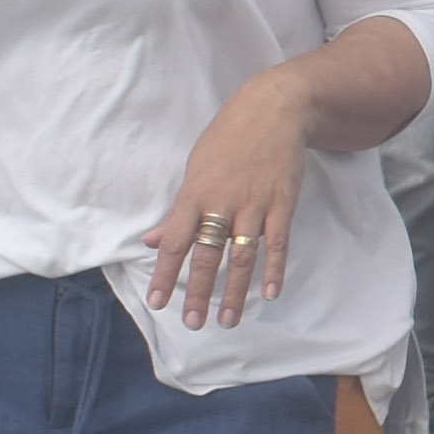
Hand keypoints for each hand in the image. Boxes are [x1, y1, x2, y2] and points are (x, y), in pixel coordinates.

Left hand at [141, 73, 311, 326]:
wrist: (272, 110)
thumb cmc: (228, 139)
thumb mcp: (195, 170)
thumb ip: (177, 212)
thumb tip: (151, 240)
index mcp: (195, 194)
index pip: (175, 242)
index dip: (164, 274)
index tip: (158, 302)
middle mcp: (222, 203)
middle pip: (207, 255)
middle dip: (198, 292)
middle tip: (192, 323)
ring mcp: (254, 206)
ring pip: (242, 256)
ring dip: (234, 292)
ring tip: (227, 320)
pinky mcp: (282, 205)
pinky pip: (278, 244)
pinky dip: (275, 270)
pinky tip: (270, 293)